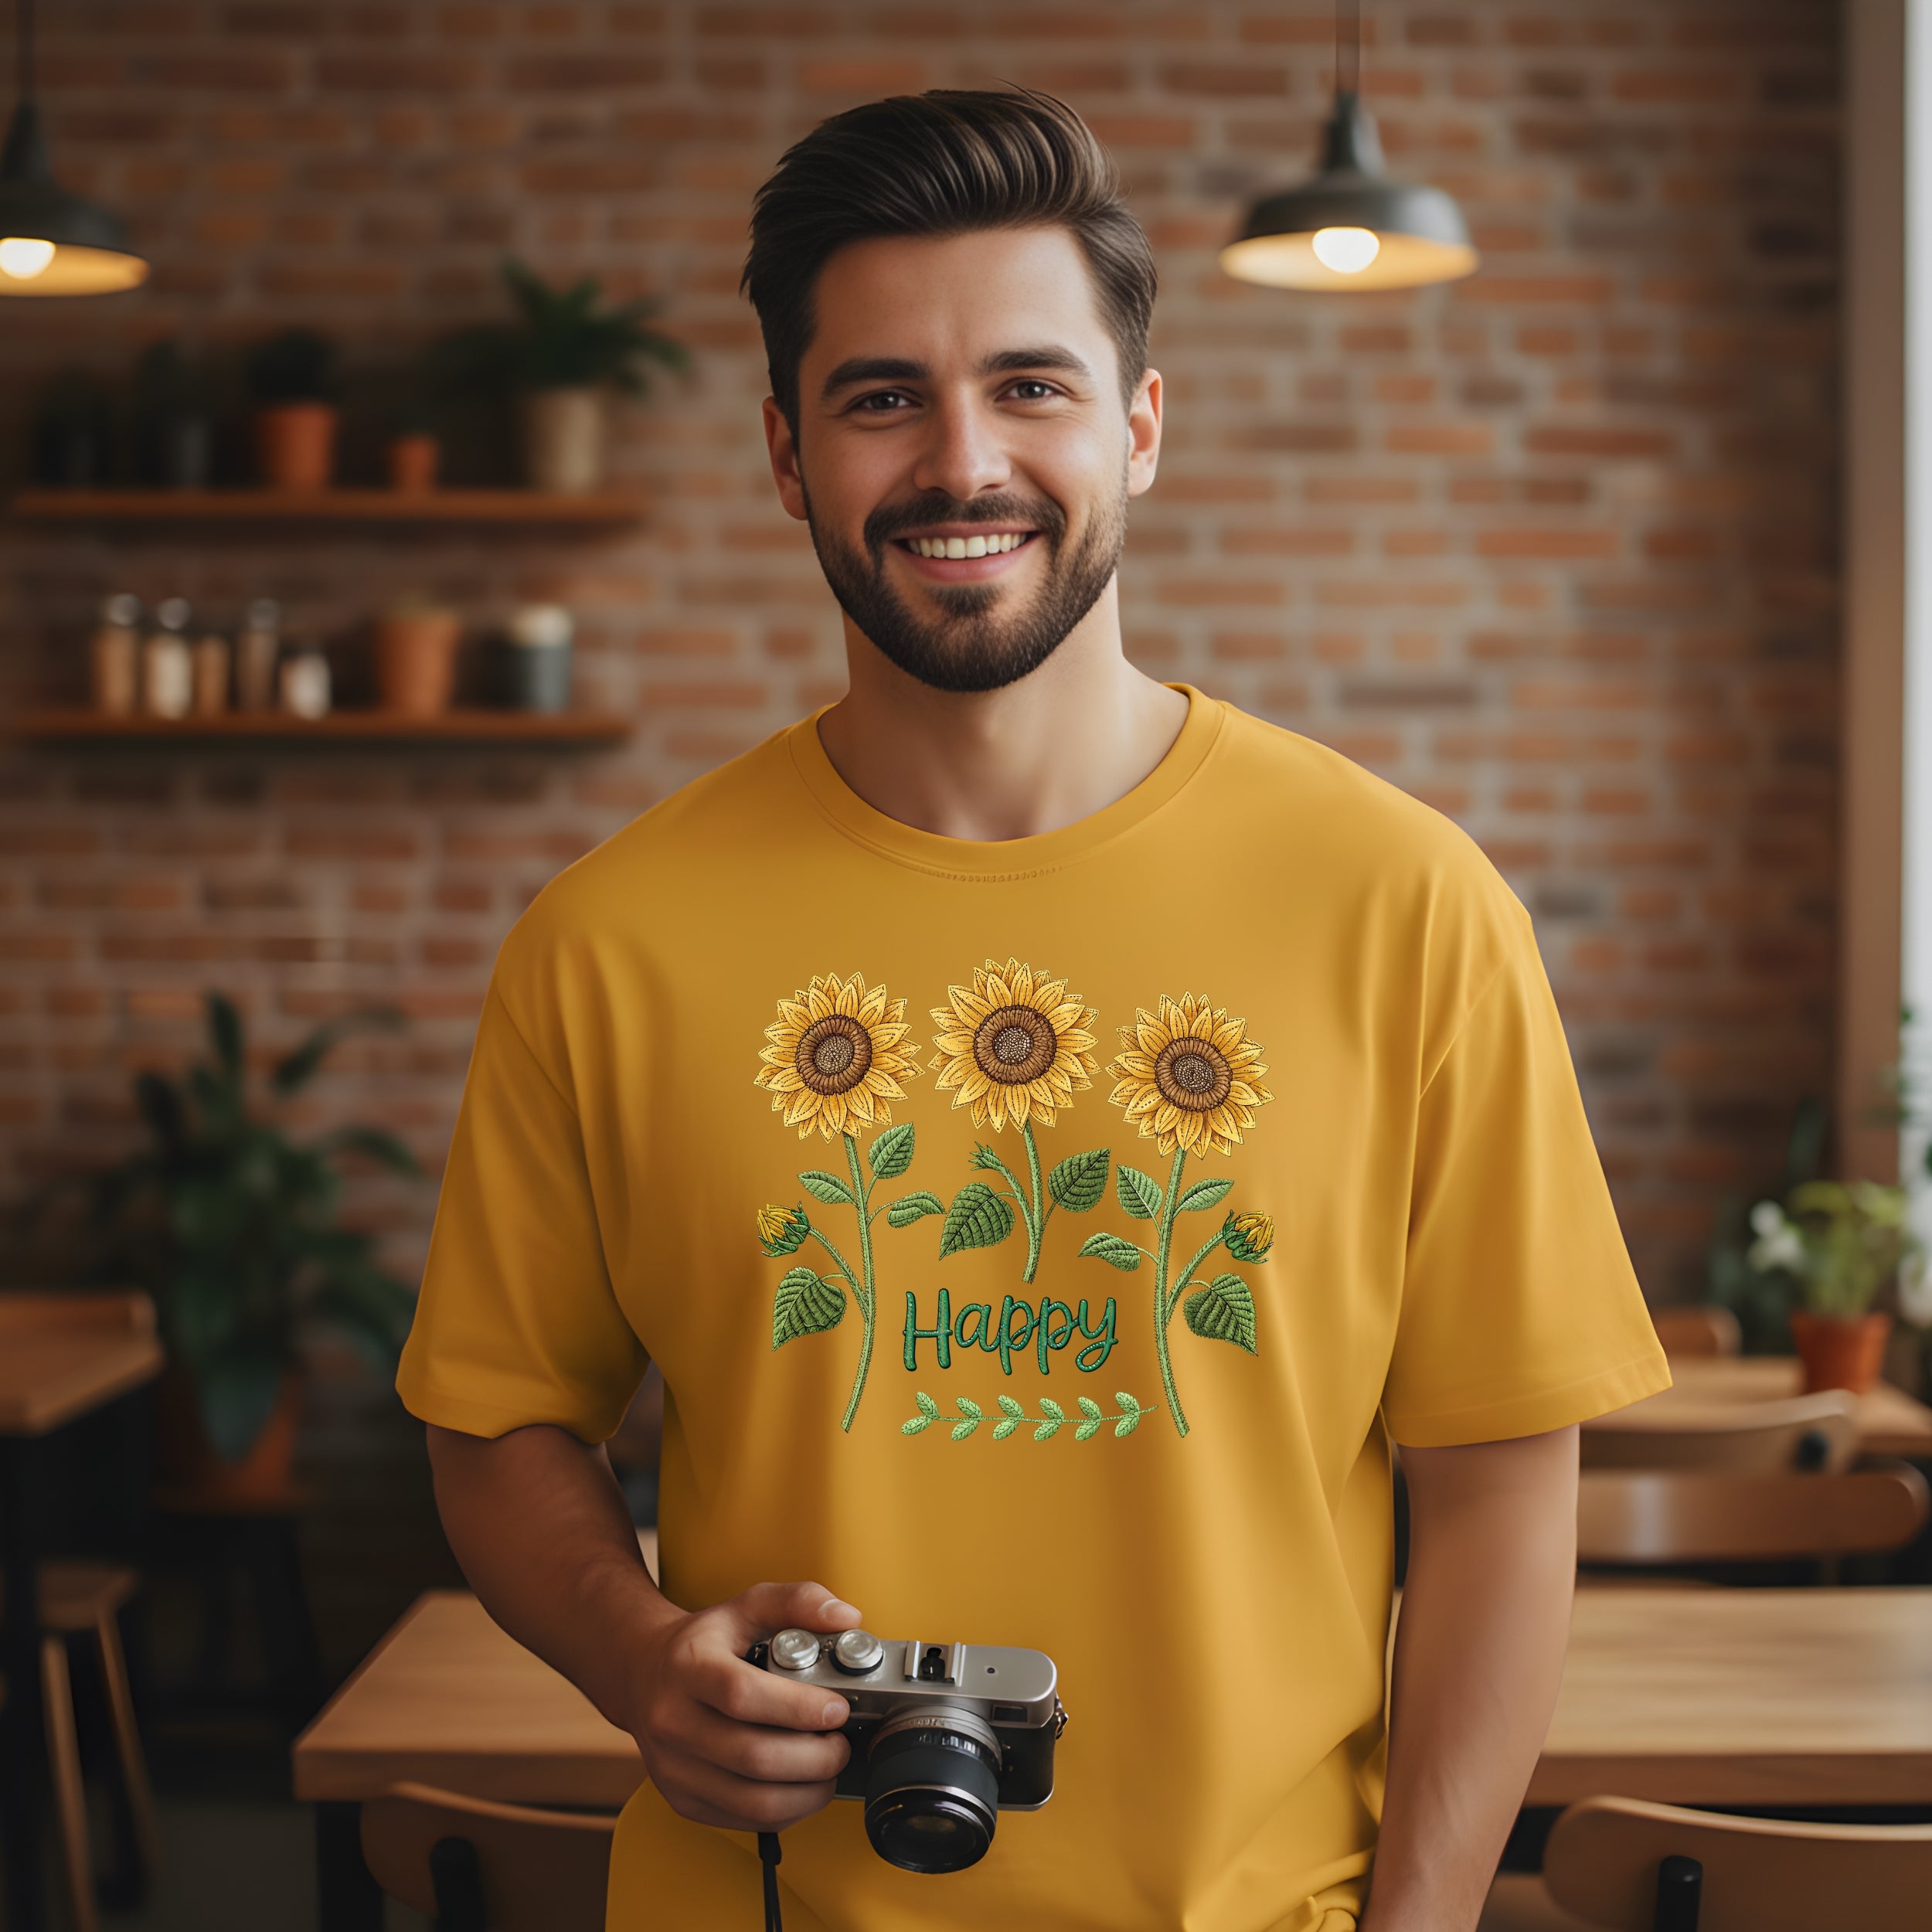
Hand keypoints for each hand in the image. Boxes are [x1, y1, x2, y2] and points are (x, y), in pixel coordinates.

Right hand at [623, 1579, 864, 1831]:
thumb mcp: (746, 1606)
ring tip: (829, 1768)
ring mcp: (673, 1767)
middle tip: (842, 1743)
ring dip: (807, 1792)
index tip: (838, 1708)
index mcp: (688, 1667)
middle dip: (815, 1757)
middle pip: (753, 1756)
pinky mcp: (681, 1800)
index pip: (742, 1694)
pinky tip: (804, 1786)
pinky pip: (744, 1820)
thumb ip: (798, 1602)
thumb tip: (847, 1618)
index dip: (798, 1707)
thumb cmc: (704, 1644)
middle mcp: (672, 1721)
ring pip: (752, 1801)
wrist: (642, 1675)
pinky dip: (786, 1811)